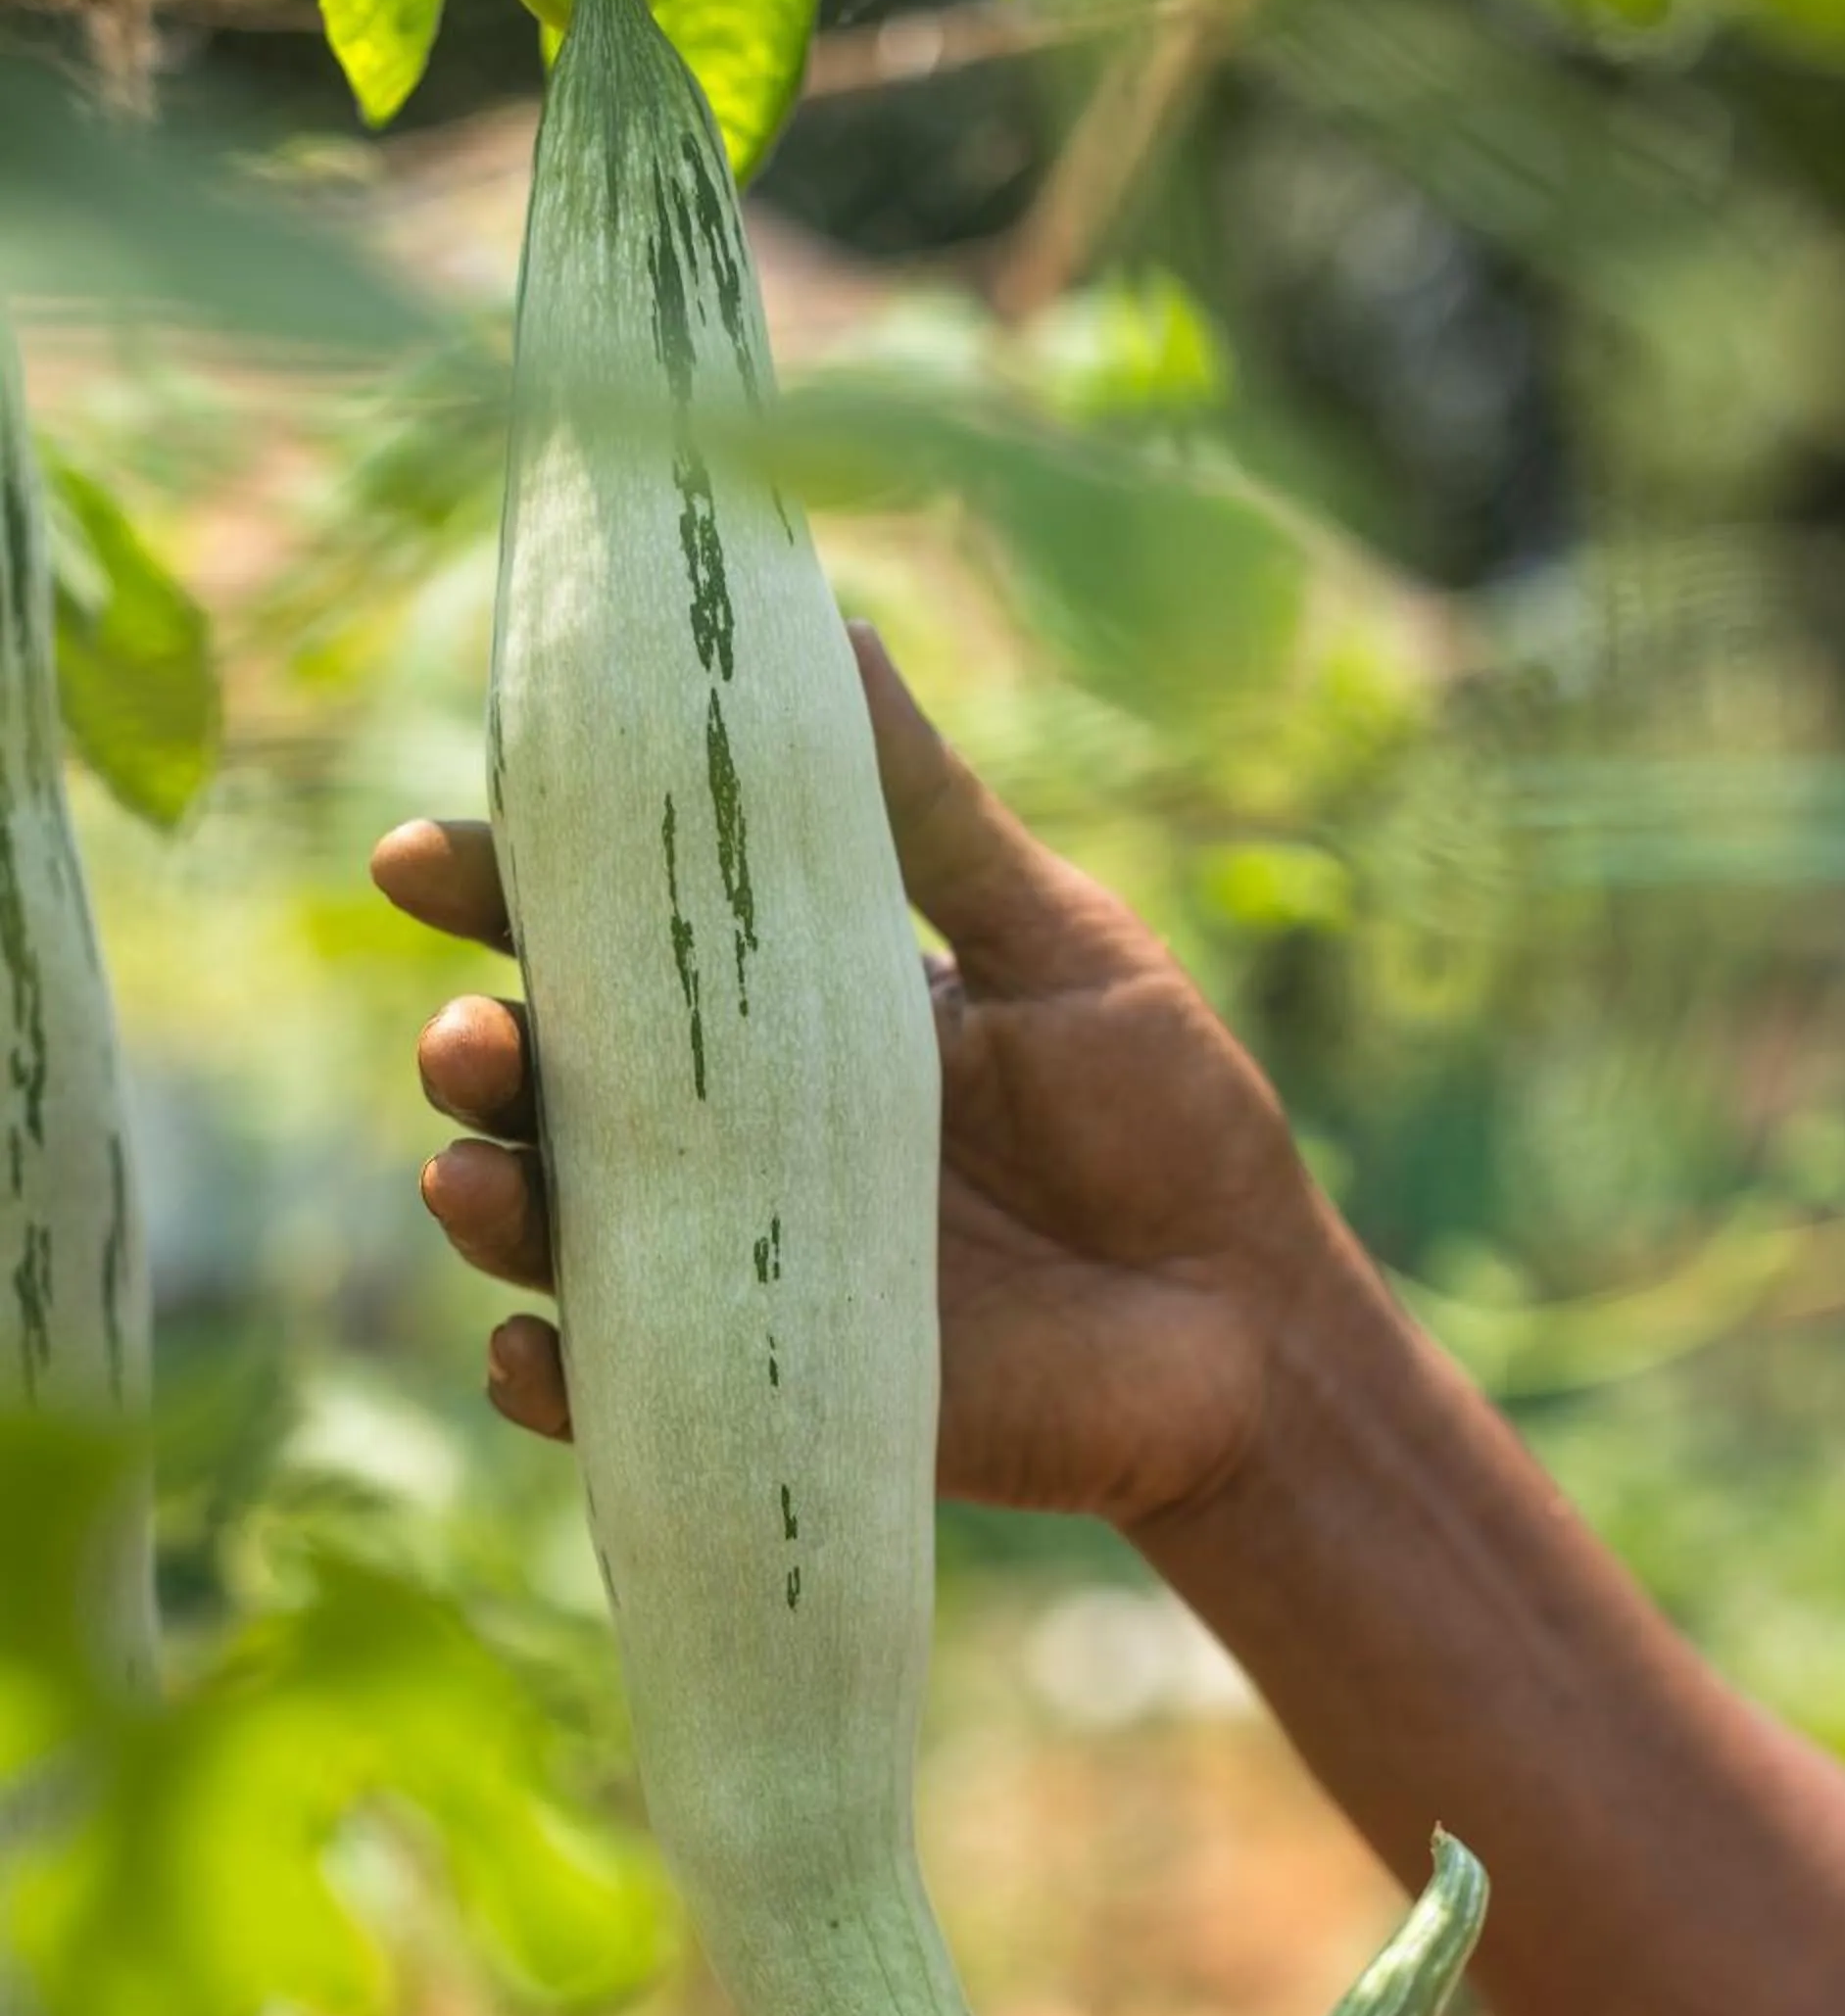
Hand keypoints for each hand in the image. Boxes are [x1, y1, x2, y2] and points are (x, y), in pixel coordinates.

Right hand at [374, 626, 1316, 1528]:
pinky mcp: (768, 1393)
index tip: (425, 860)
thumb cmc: (1164, 1119)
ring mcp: (740, 1270)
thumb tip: (826, 622)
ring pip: (559, 1234)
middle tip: (471, 1044)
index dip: (499, 895)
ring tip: (471, 1183)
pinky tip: (534, 1356)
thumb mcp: (1053, 944)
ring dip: (488, 1207)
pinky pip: (621, 1393)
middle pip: (550, 1088)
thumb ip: (930, 814)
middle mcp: (733, 1138)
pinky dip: (556, 1383)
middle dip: (477, 1059)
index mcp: (783, 1011)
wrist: (1247, 1324)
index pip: (605, 937)